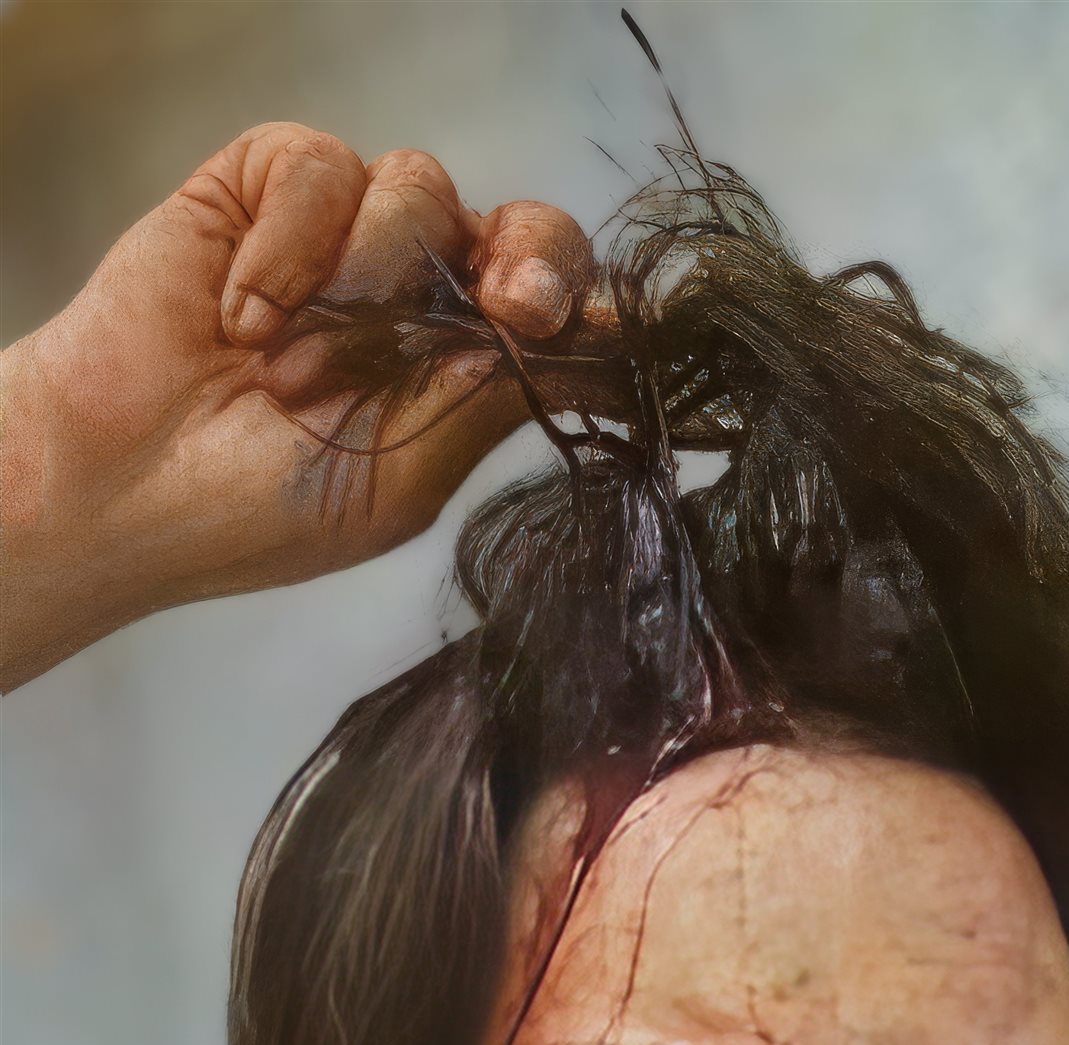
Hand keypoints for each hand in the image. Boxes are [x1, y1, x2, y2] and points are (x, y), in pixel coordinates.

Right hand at [2, 122, 597, 689]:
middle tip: (504, 308)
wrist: (123, 488)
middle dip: (528, 260)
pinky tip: (241, 320)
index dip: (578, 303)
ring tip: (288, 372)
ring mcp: (348, 235)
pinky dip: (286, 249)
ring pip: (421, 189)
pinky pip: (321, 168)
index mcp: (466, 368)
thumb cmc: (258, 508)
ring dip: (363, 287)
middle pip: (526, 229)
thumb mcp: (402, 481)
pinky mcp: (268, 187)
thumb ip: (491, 405)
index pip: (559, 308)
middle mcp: (424, 293)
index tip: (573, 330)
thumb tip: (603, 348)